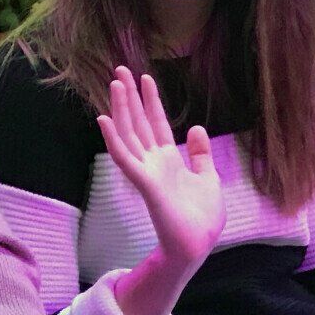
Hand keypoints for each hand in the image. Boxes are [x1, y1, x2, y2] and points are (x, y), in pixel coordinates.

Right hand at [96, 65, 224, 265]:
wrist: (198, 243)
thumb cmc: (202, 218)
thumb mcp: (209, 178)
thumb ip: (200, 154)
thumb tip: (196, 128)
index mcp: (168, 161)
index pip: (156, 124)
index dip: (151, 102)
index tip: (145, 78)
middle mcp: (153, 162)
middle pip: (138, 123)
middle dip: (130, 97)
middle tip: (120, 70)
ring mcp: (146, 171)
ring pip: (128, 134)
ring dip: (120, 109)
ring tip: (114, 84)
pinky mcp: (143, 182)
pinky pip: (124, 157)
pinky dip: (113, 138)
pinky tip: (104, 119)